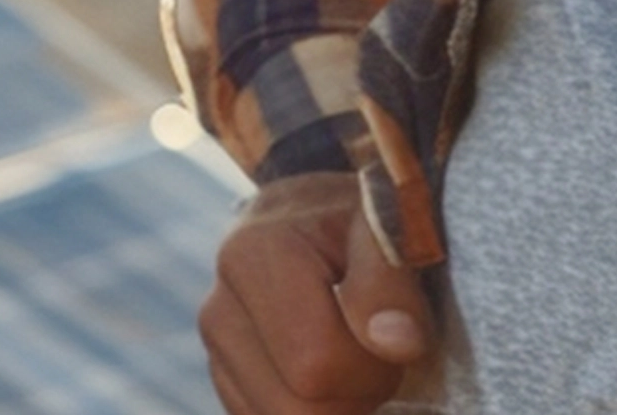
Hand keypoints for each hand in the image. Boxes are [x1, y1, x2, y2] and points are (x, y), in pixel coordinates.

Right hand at [200, 169, 433, 413]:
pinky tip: (332, 374)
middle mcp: (219, 308)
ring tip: (356, 358)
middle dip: (359, 393)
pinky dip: (316, 411)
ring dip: (339, 407)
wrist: (317, 220)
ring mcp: (215, 353)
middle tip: (382, 352)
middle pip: (300, 406)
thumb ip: (391, 279)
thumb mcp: (388, 224)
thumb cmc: (361, 220)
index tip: (401, 333)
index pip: (318, 359)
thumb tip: (397, 342)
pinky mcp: (224, 383)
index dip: (374, 365)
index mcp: (253, 254)